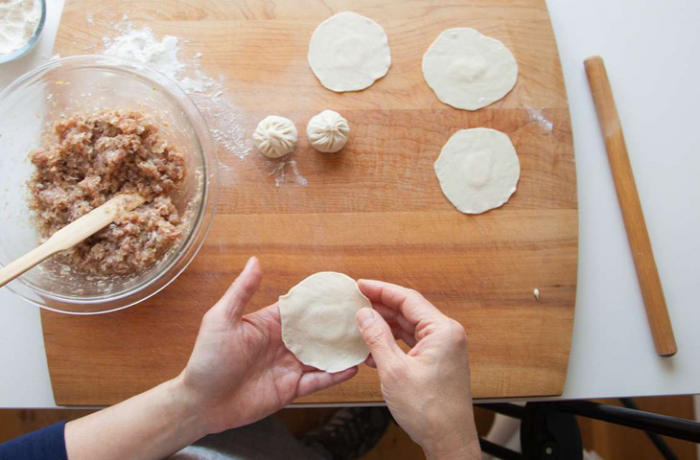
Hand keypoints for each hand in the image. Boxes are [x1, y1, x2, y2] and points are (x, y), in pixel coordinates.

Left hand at [178, 257, 357, 433]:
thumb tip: (255, 261)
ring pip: (322, 357)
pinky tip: (351, 368)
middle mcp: (282, 344)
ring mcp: (288, 367)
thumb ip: (241, 291)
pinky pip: (317, 382)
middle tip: (365, 317)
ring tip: (365, 341)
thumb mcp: (221, 319)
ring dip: (341, 350)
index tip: (343, 291)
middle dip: (338, 325)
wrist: (201, 404)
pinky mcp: (289, 389)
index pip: (300, 309)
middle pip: (317, 332)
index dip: (320, 301)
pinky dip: (334, 376)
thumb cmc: (207, 359)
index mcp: (269, 324)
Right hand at [355, 280, 480, 459]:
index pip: (408, 299)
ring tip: (361, 325)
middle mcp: (447, 335)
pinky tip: (373, 349)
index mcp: (442, 331)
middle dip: (382, 307)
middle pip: (409, 311)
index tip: (360, 285)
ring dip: (386, 327)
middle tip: (356, 303)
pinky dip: (393, 343)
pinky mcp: (438, 361)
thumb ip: (377, 338)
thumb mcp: (394, 371)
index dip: (381, 290)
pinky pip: (413, 343)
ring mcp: (444, 348)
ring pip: (410, 327)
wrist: (448, 440)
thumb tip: (364, 314)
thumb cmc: (429, 410)